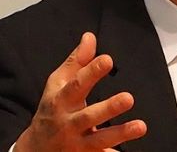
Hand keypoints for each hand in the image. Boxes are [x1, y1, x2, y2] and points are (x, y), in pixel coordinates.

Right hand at [15, 32, 146, 151]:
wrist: (35, 149)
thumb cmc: (52, 109)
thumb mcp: (58, 84)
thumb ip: (77, 61)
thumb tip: (90, 37)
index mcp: (62, 100)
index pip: (77, 84)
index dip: (92, 71)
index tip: (107, 60)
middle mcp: (69, 123)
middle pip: (89, 116)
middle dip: (108, 108)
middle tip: (128, 98)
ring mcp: (77, 143)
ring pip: (99, 139)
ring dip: (120, 133)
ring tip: (140, 126)